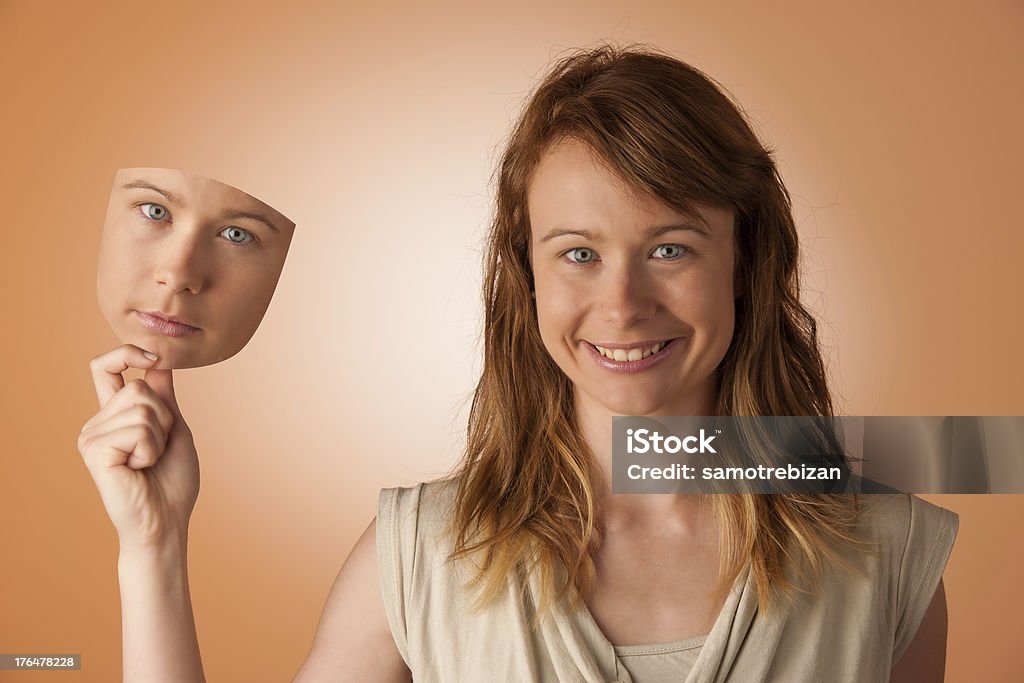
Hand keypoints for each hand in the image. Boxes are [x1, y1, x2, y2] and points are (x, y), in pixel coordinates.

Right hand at [77, 344, 200, 549]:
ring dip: (160, 436)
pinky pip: (138, 429)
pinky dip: (151, 449)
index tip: (152, 356)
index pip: (105, 368)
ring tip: (148, 462)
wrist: (167, 522)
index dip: (126, 353)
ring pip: (143, 406)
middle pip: (140, 387)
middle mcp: (97, 423)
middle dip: (165, 417)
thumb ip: (164, 396)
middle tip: (158, 450)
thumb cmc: (172, 482)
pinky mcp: (94, 450)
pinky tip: (139, 470)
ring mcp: (91, 436)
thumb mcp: (174, 429)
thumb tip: (160, 359)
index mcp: (114, 416)